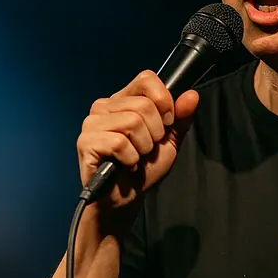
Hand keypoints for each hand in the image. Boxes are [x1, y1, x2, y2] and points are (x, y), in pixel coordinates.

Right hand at [76, 70, 198, 211]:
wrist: (126, 198)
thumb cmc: (144, 167)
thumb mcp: (170, 140)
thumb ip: (180, 117)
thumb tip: (191, 95)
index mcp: (124, 99)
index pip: (146, 79)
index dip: (163, 100)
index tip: (166, 123)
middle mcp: (104, 106)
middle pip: (144, 105)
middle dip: (155, 133)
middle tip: (147, 148)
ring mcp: (92, 123)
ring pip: (132, 122)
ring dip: (143, 147)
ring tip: (135, 156)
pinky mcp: (85, 142)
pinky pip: (118, 142)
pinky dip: (130, 158)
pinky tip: (125, 164)